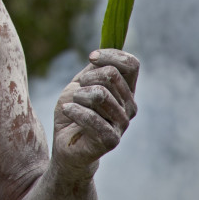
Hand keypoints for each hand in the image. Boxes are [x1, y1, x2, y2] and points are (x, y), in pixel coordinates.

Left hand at [52, 49, 138, 173]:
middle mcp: (129, 106)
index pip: (132, 64)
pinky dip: (73, 111)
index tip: (91, 58)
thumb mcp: (81, 84)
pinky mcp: (111, 140)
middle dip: (86, 78)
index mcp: (126, 91)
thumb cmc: (74, 111)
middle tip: (77, 91)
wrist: (66, 143)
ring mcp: (122, 124)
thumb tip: (98, 55)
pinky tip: (67, 112)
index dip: (111, 55)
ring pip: (100, 94)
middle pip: (111, 75)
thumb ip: (93, 70)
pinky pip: (91, 117)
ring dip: (78, 97)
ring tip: (72, 105)